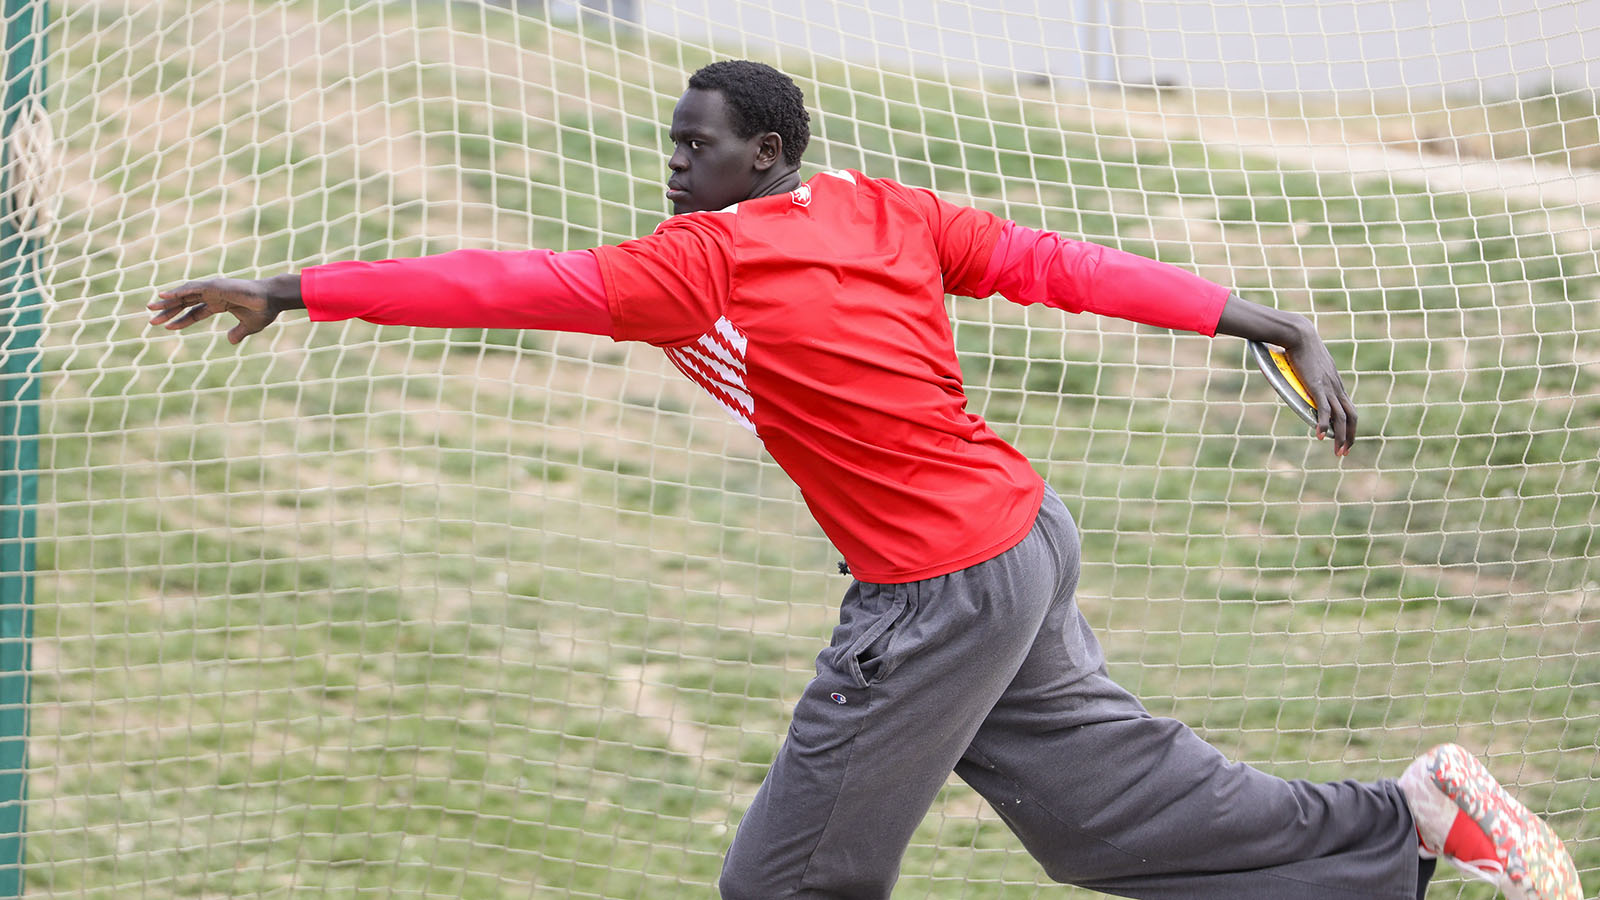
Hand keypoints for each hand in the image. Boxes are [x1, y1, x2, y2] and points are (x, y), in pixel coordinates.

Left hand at [148, 274, 300, 343]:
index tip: (168, 328)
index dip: (181, 320)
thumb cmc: (264, 310)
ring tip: (151, 308)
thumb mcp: (248, 326)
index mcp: (220, 302)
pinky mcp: (214, 285)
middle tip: (152, 320)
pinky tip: (164, 295)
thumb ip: (238, 333)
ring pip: (184, 295)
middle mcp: (213, 294)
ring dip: (167, 301)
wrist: (273, 299)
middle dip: (168, 311)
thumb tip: (230, 341)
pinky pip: (192, 288)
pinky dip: (177, 291)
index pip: (195, 311)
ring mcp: (213, 288)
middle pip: (185, 302)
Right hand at [1215, 293, 1356, 455]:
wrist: (1298, 333)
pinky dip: (1325, 425)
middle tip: (1343, 452)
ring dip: (1342, 436)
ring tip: (1337, 452)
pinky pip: (1326, 411)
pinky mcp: (1319, 387)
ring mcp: (1329, 387)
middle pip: (1352, 416)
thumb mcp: (1301, 362)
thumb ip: (1297, 372)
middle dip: (1350, 436)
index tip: (1342, 436)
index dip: (1347, 424)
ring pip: (1343, 417)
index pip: (1347, 406)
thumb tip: (1281, 371)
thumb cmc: (1296, 344)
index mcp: (1334, 382)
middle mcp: (1336, 387)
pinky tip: (1320, 436)